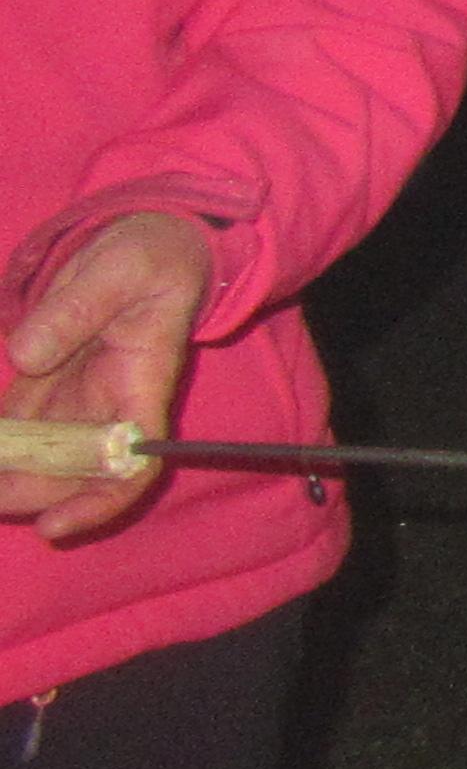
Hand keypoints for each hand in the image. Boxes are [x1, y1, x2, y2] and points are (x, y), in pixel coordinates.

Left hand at [3, 210, 216, 543]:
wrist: (150, 244)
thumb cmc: (149, 256)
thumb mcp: (118, 270)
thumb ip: (73, 309)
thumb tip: (23, 356)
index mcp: (142, 385)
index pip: (131, 464)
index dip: (97, 502)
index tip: (54, 525)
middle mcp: (110, 405)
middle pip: (75, 474)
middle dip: (26, 494)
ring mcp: (76, 398)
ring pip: (40, 457)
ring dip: (4, 474)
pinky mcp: (47, 383)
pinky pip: (16, 426)